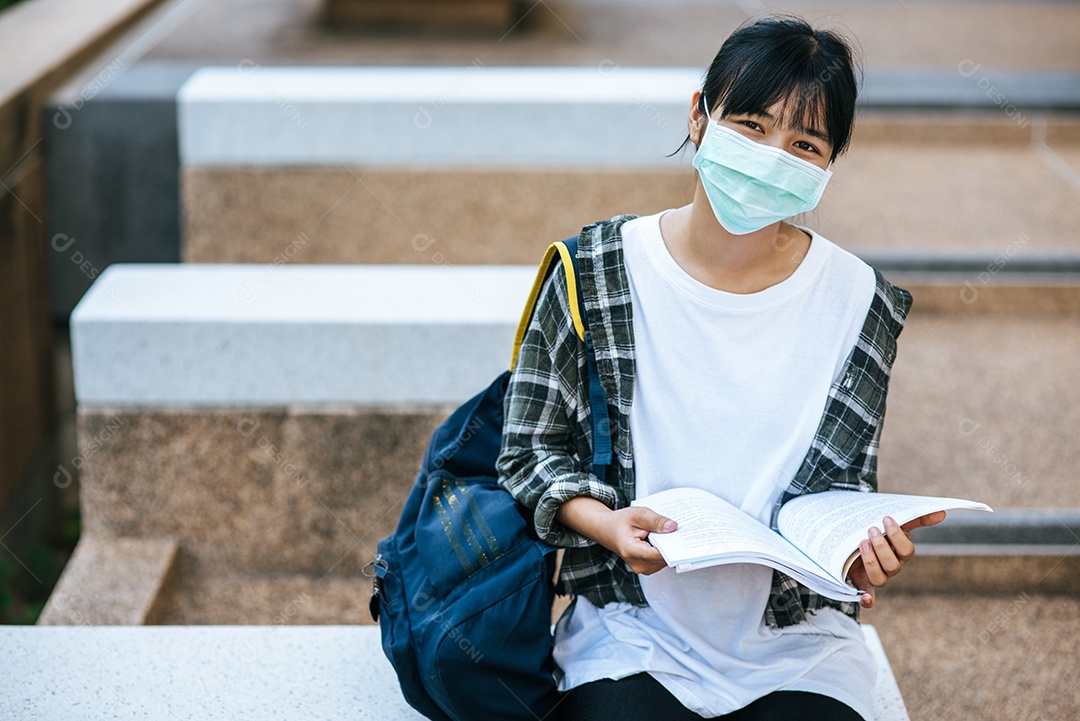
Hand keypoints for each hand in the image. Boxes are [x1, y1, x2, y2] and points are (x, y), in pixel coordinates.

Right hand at [555, 498, 676, 575]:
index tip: (686, 539)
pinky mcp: (647, 568)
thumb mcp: (638, 514)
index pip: (658, 554)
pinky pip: (661, 560)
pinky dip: (664, 550)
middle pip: (664, 558)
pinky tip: (662, 538)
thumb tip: (674, 527)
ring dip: (668, 547)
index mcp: (632, 551)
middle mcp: (638, 565)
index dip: (673, 548)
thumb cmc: (620, 522)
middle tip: (679, 530)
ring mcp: (642, 569)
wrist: (607, 530)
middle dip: (672, 544)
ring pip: (665, 560)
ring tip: (667, 532)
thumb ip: (656, 521)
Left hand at [847, 511, 945, 608]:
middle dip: (881, 546)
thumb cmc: (881, 530)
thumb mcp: (897, 522)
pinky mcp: (863, 583)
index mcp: (902, 553)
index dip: (897, 536)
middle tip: (871, 529)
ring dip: (871, 561)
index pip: (907, 550)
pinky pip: (869, 599)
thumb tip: (941, 513)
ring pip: (879, 578)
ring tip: (862, 542)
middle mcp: (892, 567)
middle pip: (892, 565)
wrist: (856, 536)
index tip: (885, 519)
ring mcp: (878, 576)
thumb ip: (917, 518)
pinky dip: (868, 601)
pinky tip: (866, 597)